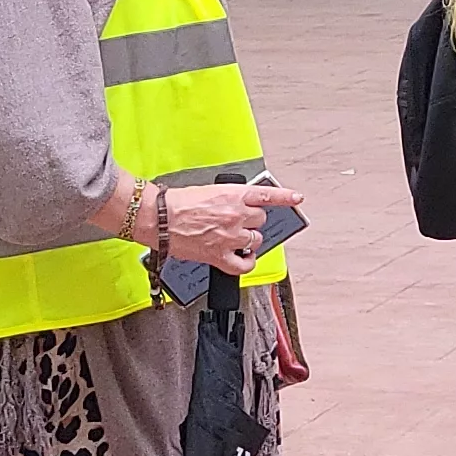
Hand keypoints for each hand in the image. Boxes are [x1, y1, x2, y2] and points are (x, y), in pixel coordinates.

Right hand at [159, 180, 302, 272]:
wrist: (159, 218)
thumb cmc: (177, 203)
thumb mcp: (208, 191)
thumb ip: (229, 198)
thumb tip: (239, 205)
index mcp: (233, 195)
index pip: (267, 195)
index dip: (285, 197)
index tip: (296, 198)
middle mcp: (236, 215)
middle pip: (261, 220)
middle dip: (252, 221)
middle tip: (237, 222)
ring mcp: (230, 237)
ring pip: (255, 241)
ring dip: (247, 240)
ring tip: (232, 238)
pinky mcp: (220, 255)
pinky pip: (244, 264)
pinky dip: (246, 263)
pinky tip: (242, 258)